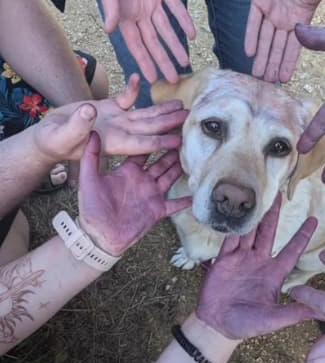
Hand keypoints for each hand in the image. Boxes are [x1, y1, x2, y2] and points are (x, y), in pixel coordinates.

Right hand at [35, 74, 187, 160]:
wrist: (49, 135)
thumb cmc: (54, 141)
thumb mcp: (63, 136)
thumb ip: (78, 125)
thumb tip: (90, 111)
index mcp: (113, 142)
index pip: (143, 144)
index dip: (161, 141)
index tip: (180, 140)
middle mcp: (120, 132)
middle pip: (151, 127)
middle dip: (171, 123)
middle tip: (191, 117)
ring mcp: (117, 120)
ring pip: (145, 114)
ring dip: (162, 109)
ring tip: (180, 104)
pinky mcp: (110, 109)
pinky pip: (126, 99)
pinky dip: (132, 89)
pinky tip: (138, 79)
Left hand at [77, 132, 191, 255]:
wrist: (99, 236)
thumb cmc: (92, 208)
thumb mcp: (89, 179)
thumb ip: (91, 156)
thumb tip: (92, 132)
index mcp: (128, 171)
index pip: (144, 151)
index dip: (154, 140)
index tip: (165, 127)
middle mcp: (142, 180)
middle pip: (161, 162)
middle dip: (172, 151)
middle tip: (185, 137)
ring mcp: (151, 195)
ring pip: (170, 177)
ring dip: (180, 168)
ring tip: (193, 156)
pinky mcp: (158, 210)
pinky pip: (176, 204)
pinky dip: (186, 200)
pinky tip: (197, 193)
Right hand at [93, 0, 194, 82]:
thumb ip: (109, 1)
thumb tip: (110, 29)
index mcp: (122, 10)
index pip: (134, 42)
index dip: (144, 60)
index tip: (153, 78)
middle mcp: (138, 9)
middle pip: (153, 40)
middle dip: (163, 60)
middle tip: (174, 79)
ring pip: (166, 28)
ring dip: (176, 45)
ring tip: (185, 62)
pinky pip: (176, 6)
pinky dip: (184, 19)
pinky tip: (192, 35)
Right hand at [196, 194, 321, 339]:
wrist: (217, 326)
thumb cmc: (247, 324)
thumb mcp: (274, 319)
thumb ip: (296, 312)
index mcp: (274, 273)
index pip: (292, 250)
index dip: (302, 235)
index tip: (313, 219)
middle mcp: (259, 261)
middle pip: (269, 232)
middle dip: (274, 214)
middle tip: (279, 194)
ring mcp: (241, 258)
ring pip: (249, 231)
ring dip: (254, 215)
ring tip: (257, 195)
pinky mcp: (224, 259)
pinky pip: (230, 239)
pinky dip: (233, 226)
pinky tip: (236, 211)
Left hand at [245, 0, 324, 82]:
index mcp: (302, 16)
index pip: (295, 44)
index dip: (290, 61)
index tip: (285, 79)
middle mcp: (285, 16)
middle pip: (277, 45)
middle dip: (273, 63)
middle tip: (267, 83)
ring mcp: (271, 7)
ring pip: (264, 37)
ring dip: (261, 55)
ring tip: (257, 74)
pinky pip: (253, 19)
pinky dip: (251, 34)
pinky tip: (249, 51)